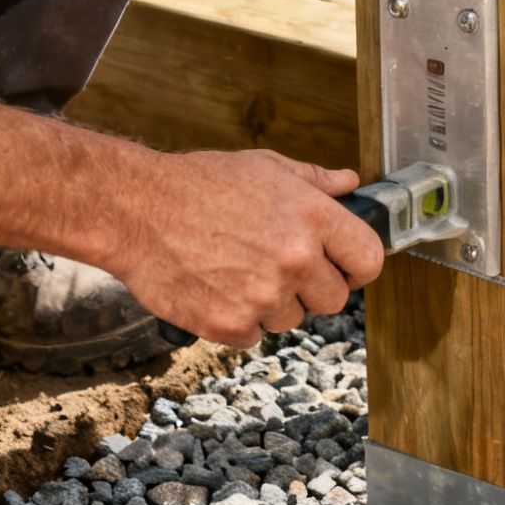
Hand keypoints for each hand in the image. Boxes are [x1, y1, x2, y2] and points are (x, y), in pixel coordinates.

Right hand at [105, 149, 385, 347]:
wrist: (135, 210)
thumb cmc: (199, 185)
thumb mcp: (264, 168)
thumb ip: (314, 181)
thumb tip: (349, 184)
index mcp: (313, 218)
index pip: (369, 261)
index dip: (356, 267)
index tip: (342, 268)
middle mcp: (296, 259)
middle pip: (334, 299)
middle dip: (311, 288)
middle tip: (276, 267)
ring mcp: (264, 295)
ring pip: (293, 319)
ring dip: (272, 304)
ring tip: (238, 271)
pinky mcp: (231, 324)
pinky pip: (254, 335)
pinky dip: (238, 320)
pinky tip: (217, 289)